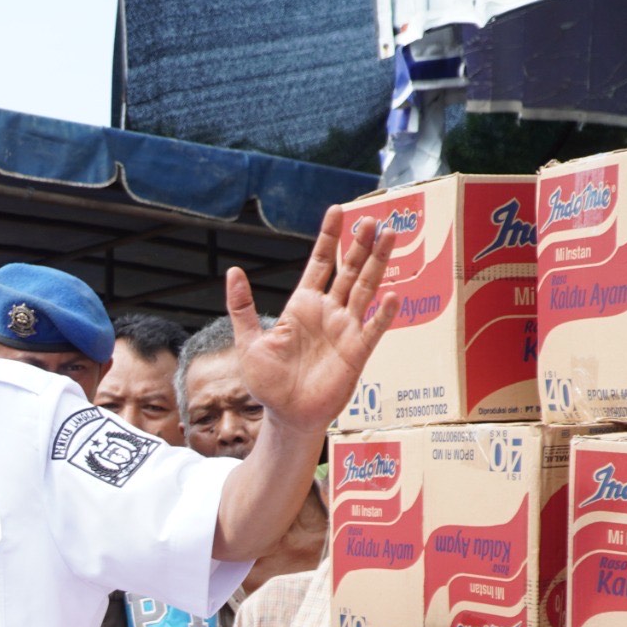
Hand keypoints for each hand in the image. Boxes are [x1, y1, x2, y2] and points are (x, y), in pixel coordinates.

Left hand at [229, 207, 398, 436]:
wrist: (286, 416)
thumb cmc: (268, 382)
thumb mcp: (248, 342)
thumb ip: (242, 307)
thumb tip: (233, 271)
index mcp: (302, 306)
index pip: (320, 263)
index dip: (329, 237)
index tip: (338, 210)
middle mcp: (328, 312)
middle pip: (348, 270)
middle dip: (360, 244)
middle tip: (372, 218)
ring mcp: (345, 329)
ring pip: (365, 289)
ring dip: (378, 264)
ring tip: (390, 236)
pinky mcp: (357, 352)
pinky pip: (373, 328)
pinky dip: (383, 313)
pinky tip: (392, 294)